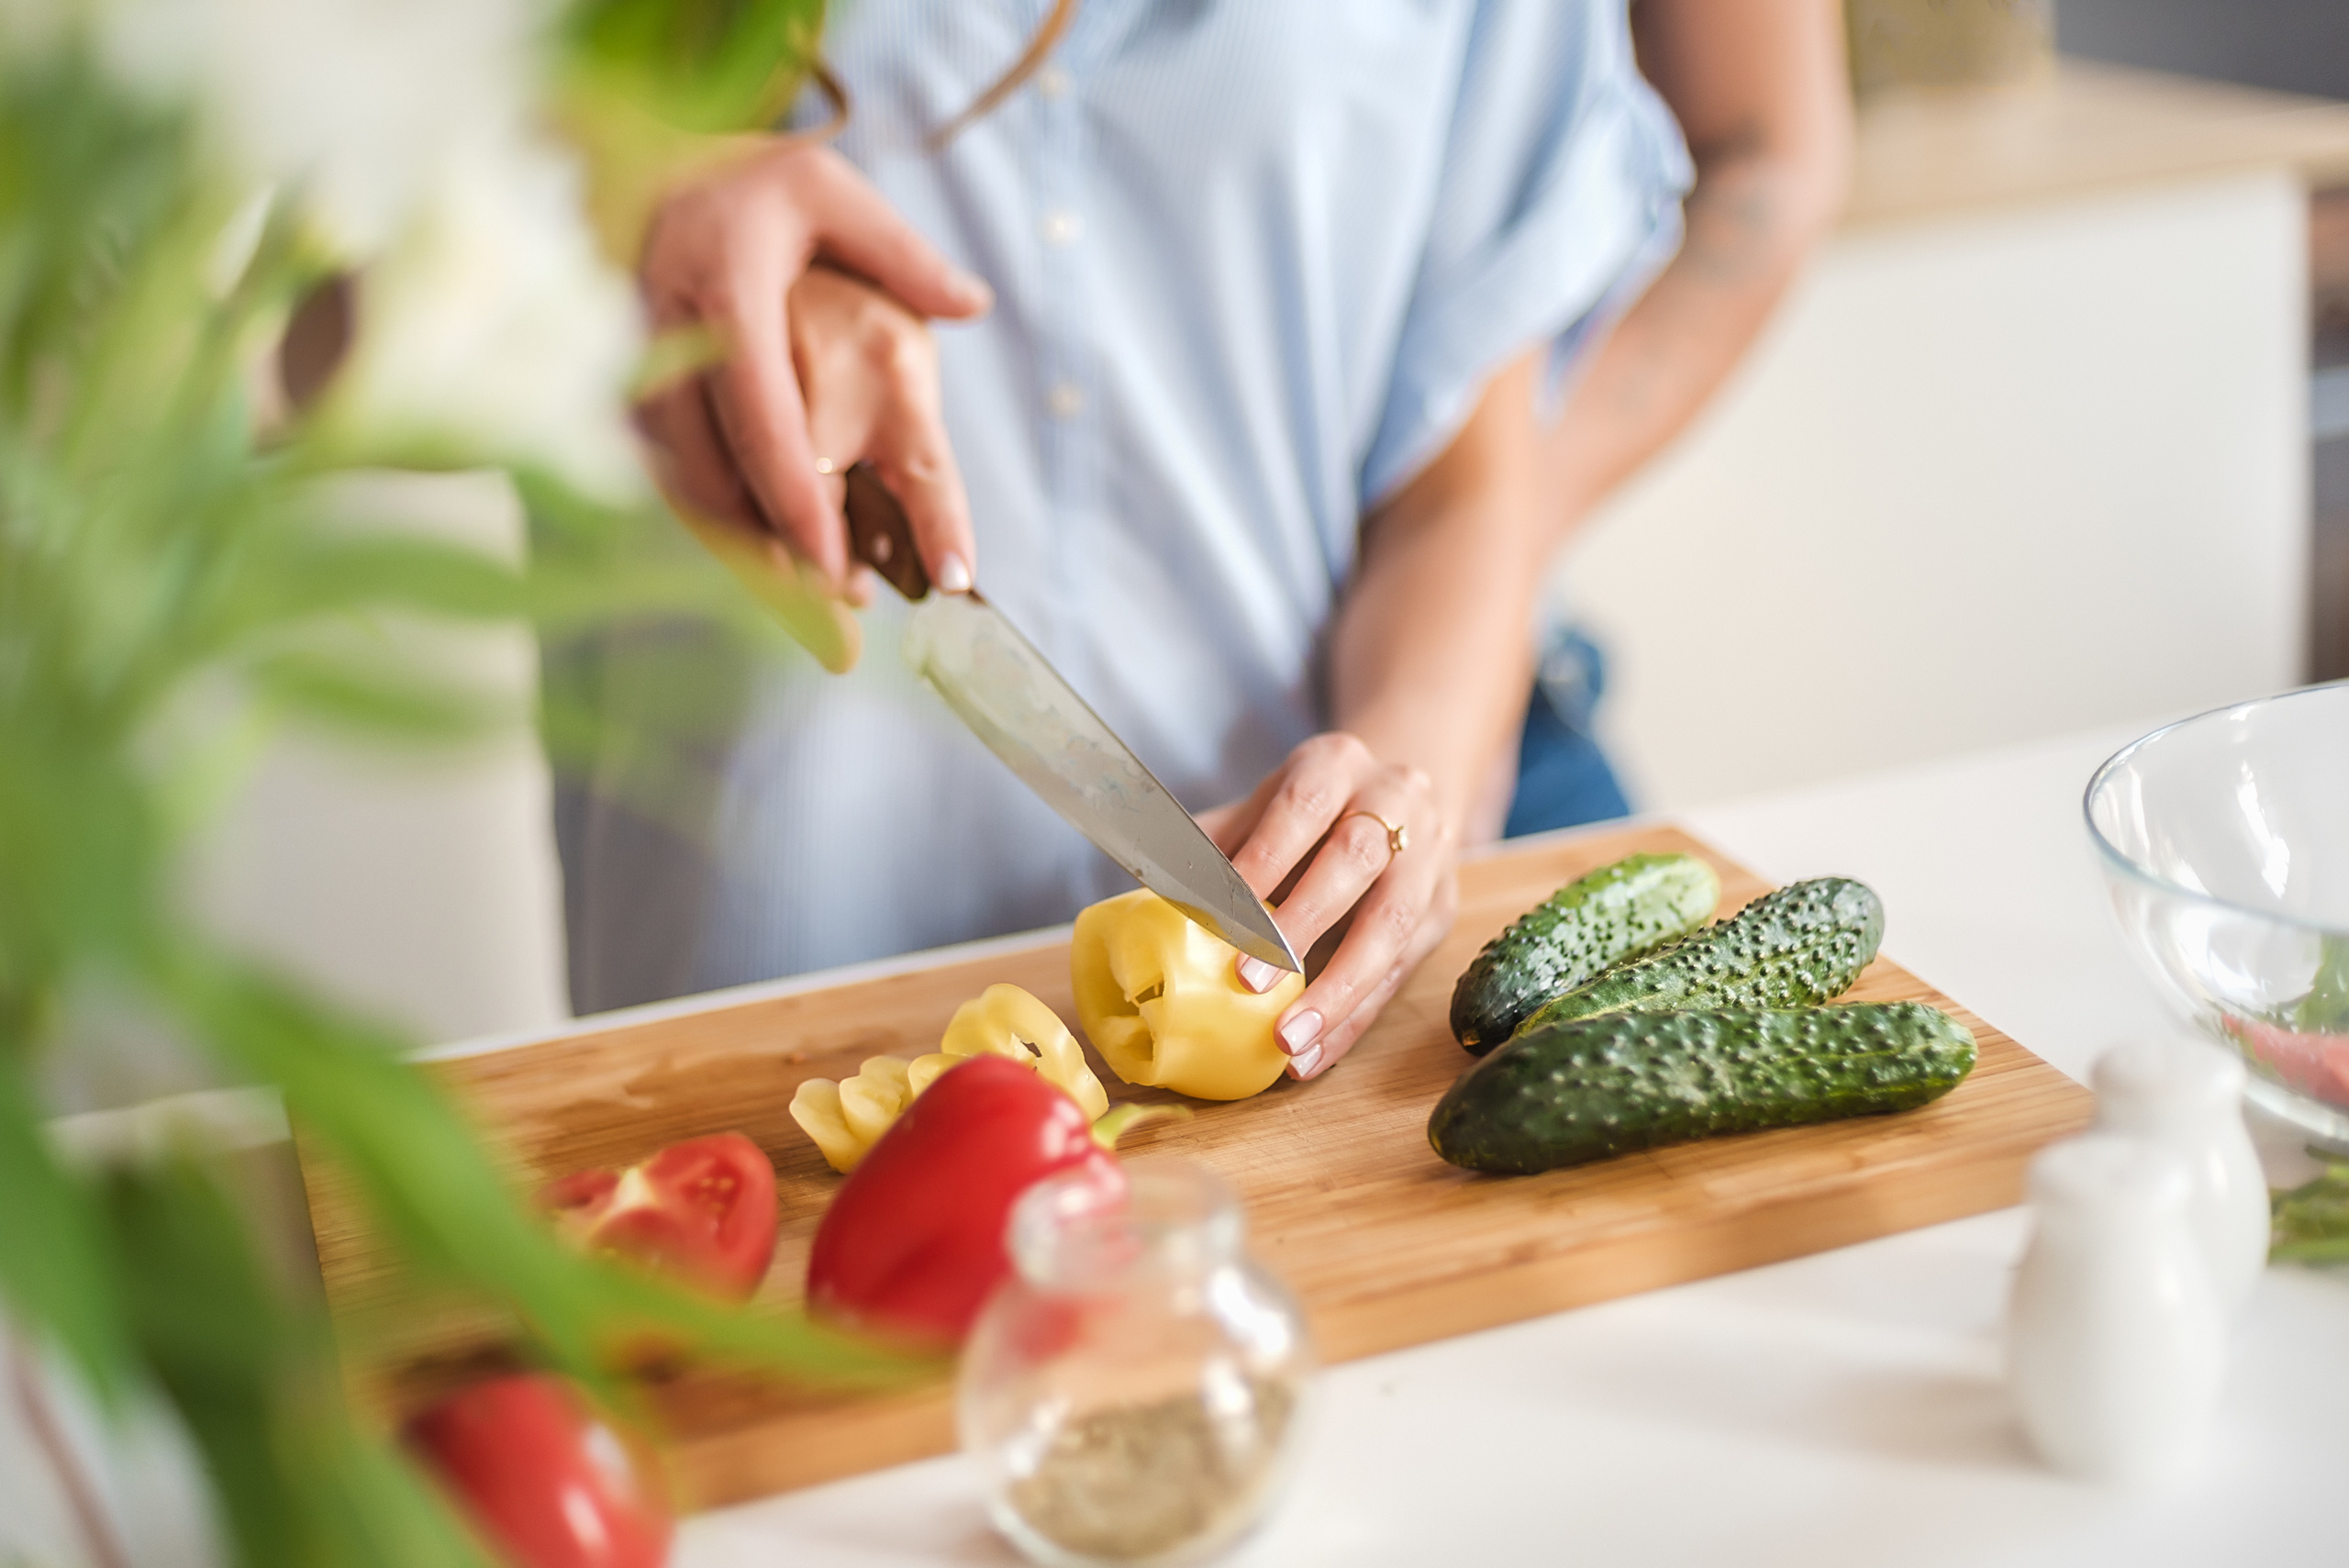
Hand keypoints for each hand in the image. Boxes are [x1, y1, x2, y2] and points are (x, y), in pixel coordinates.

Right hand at [636, 142, 989, 594]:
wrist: (628, 170)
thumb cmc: (743, 186)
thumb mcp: (826, 187)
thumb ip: (898, 250)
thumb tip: (971, 303)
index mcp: (726, 295)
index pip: (759, 416)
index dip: (790, 498)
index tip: (828, 567)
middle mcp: (669, 342)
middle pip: (714, 475)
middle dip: (770, 555)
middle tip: (834, 618)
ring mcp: (636, 376)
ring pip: (684, 491)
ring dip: (744, 555)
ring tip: (813, 613)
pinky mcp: (625, 401)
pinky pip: (670, 483)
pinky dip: (719, 529)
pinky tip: (768, 568)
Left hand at [1200, 734, 1456, 1080]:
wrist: (1403, 793)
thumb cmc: (1310, 809)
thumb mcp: (1263, 804)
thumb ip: (1213, 842)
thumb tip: (1144, 883)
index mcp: (1339, 763)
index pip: (1303, 806)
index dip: (1265, 858)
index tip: (1222, 912)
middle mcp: (1398, 801)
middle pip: (1357, 860)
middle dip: (1303, 924)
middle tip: (1249, 982)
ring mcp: (1429, 859)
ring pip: (1393, 926)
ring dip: (1339, 991)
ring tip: (1289, 1042)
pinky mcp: (1442, 913)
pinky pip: (1400, 974)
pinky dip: (1354, 1020)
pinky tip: (1314, 1056)